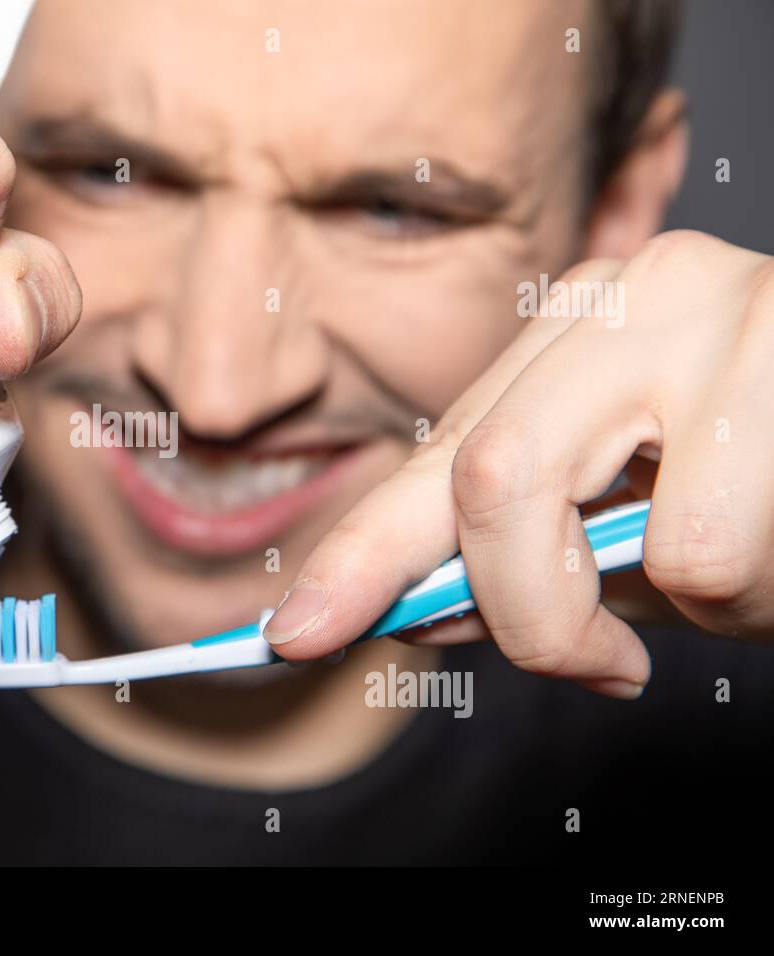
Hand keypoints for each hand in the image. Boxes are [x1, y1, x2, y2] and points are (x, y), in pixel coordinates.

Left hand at [264, 230, 773, 698]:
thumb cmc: (769, 479)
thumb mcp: (634, 517)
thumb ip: (524, 554)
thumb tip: (415, 612)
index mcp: (574, 325)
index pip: (433, 454)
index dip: (359, 556)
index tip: (292, 633)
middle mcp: (631, 294)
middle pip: (483, 479)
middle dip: (518, 609)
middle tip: (589, 662)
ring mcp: (719, 314)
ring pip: (596, 524)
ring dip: (675, 604)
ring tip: (745, 571)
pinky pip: (713, 551)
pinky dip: (747, 596)